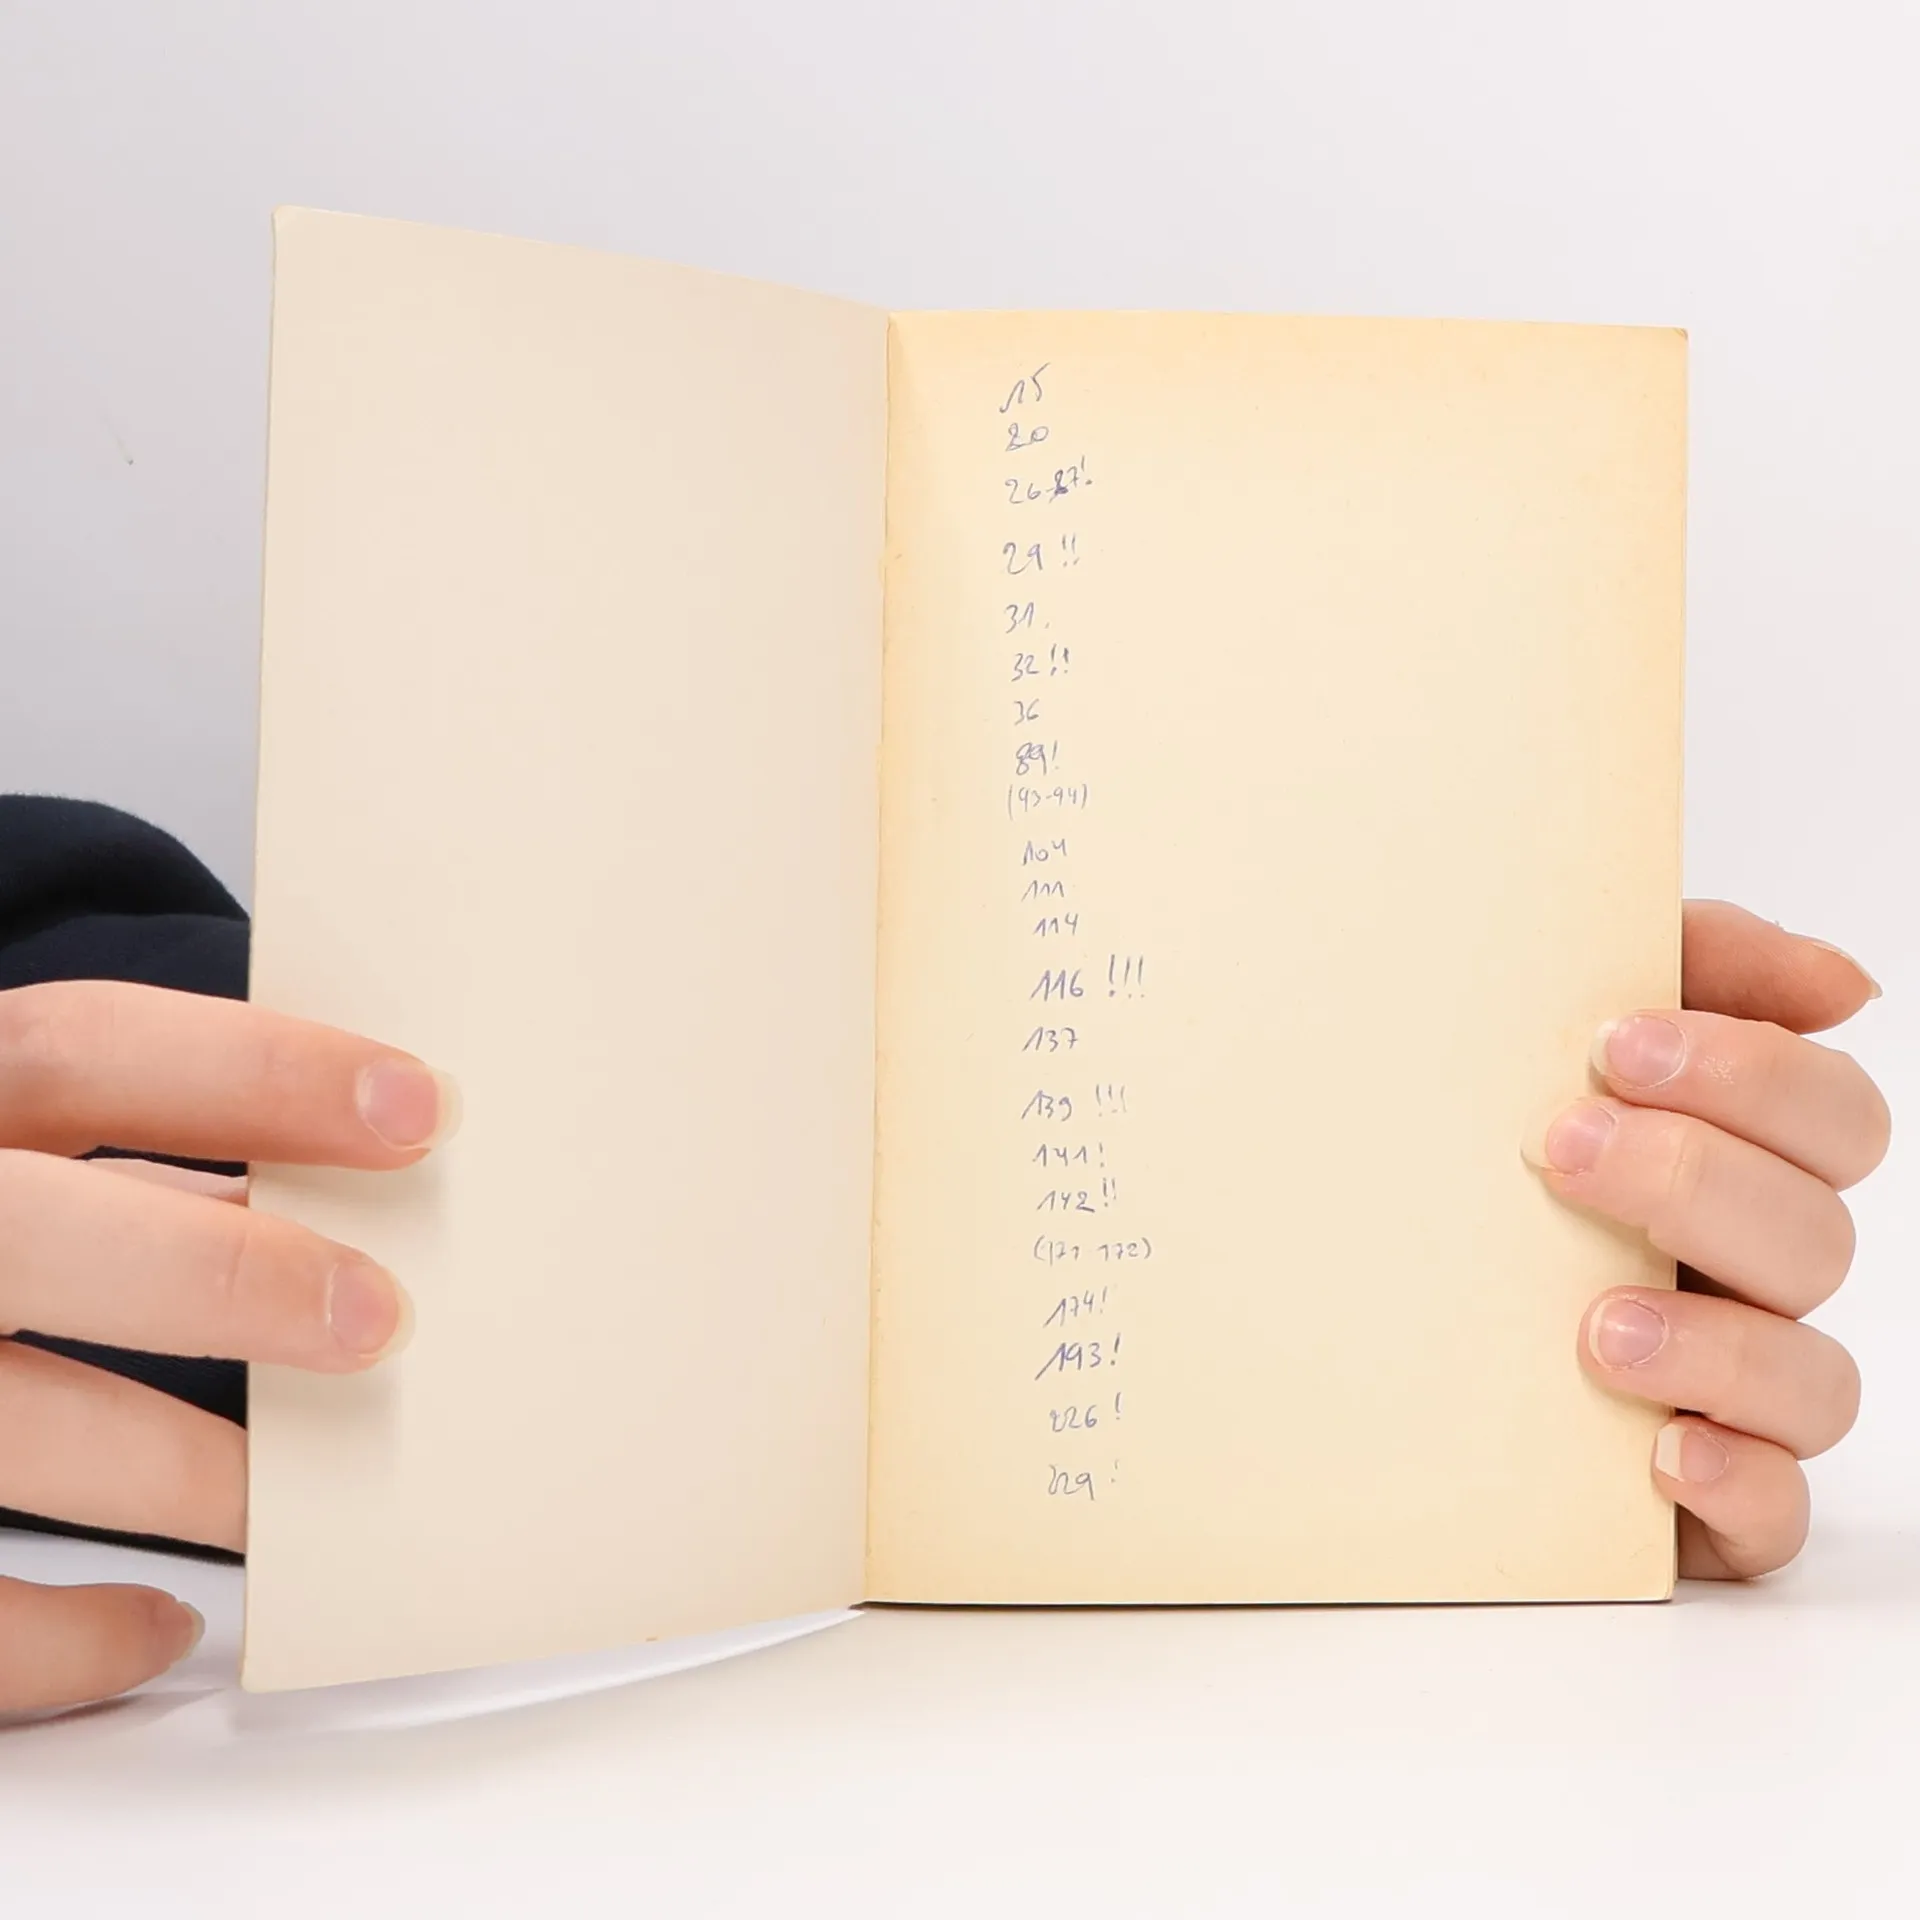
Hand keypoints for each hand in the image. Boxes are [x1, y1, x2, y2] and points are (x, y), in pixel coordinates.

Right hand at [0, 981, 455, 1713]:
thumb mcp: (3, 1178)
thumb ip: (123, 1185)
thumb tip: (328, 1200)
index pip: (75, 1049)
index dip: (254, 1067)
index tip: (417, 1108)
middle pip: (27, 1229)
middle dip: (213, 1273)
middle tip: (378, 1319)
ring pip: (4, 1428)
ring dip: (174, 1470)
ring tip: (295, 1500)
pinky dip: (63, 1634)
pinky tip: (161, 1623)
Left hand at [1527, 902, 1887, 1578]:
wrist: (1353, 1331)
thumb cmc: (1472, 1171)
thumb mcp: (1531, 1044)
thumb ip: (1673, 968)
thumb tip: (1836, 982)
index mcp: (1731, 1165)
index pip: (1829, 1113)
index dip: (1754, 1073)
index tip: (1620, 1044)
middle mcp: (1746, 1277)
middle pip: (1818, 1231)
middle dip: (1697, 1181)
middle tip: (1563, 1152)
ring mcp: (1731, 1393)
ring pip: (1812, 1377)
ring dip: (1714, 1344)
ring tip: (1594, 1326)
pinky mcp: (1703, 1500)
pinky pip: (1774, 1511)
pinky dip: (1735, 1482)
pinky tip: (1661, 1449)